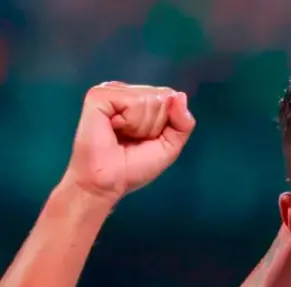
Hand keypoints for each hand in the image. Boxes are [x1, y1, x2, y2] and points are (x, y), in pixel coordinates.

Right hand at [62, 82, 195, 200]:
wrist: (109, 182)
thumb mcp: (170, 145)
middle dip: (155, 125)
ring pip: (151, 99)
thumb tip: (180, 96)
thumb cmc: (134, 166)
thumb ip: (183, 122)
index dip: (166, 123)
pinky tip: (114, 129)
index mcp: (140, 99)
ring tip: (122, 136)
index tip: (147, 139)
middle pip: (163, 96)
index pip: (171, 97)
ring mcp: (111, 91)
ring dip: (142, 126)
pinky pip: (133, 101)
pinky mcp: (99, 96)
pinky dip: (131, 122)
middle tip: (133, 139)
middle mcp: (125, 92)